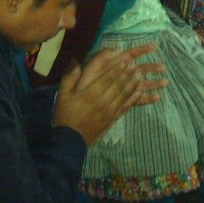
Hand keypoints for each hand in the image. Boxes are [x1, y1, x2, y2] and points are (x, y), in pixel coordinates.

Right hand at [53, 45, 167, 144]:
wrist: (70, 141)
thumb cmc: (65, 116)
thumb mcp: (62, 96)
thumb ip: (69, 78)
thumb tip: (74, 61)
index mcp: (90, 94)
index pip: (107, 78)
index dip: (117, 69)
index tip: (125, 61)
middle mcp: (102, 102)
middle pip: (118, 85)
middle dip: (128, 74)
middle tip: (136, 65)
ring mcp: (109, 112)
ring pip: (124, 95)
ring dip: (133, 84)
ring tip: (141, 75)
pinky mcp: (112, 119)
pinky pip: (125, 107)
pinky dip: (133, 98)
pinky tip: (139, 93)